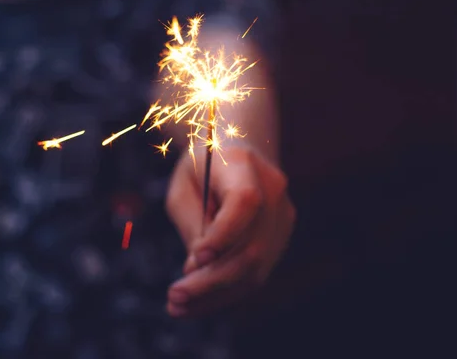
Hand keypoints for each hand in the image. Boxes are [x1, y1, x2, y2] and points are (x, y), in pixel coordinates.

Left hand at [165, 144, 294, 317]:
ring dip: (216, 295)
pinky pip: (256, 272)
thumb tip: (197, 269)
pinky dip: (226, 292)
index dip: (223, 235)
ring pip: (256, 269)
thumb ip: (192, 223)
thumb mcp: (183, 186)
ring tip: (178, 307)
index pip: (245, 203)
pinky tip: (198, 302)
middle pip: (251, 247)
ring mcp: (283, 215)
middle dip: (211, 281)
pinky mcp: (280, 236)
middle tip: (173, 298)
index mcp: (243, 164)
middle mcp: (273, 190)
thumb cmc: (200, 167)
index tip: (194, 260)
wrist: (235, 150)